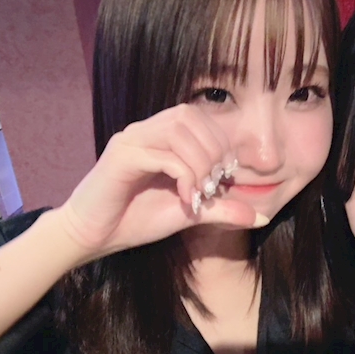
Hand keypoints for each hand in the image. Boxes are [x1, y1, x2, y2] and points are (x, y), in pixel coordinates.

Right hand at [53, 104, 263, 262]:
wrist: (93, 237)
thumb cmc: (136, 221)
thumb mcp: (188, 214)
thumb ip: (221, 209)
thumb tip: (260, 216)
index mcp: (159, 136)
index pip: (198, 117)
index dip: (219, 143)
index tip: (222, 179)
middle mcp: (143, 131)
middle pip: (190, 116)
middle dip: (213, 149)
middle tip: (215, 185)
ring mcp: (131, 140)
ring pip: (178, 130)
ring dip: (200, 162)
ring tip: (200, 193)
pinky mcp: (121, 157)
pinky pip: (162, 154)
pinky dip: (183, 175)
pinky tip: (186, 199)